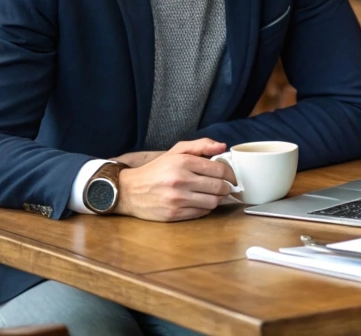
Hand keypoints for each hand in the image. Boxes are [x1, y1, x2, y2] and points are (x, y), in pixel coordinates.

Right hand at [114, 138, 234, 221]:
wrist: (130, 191)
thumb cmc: (156, 170)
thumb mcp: (176, 151)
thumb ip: (201, 145)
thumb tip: (222, 146)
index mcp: (183, 162)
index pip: (219, 169)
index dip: (230, 173)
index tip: (231, 176)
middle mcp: (181, 180)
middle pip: (219, 187)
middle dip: (226, 187)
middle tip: (225, 186)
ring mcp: (177, 199)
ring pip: (213, 202)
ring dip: (218, 199)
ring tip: (213, 194)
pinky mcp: (174, 214)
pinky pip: (202, 213)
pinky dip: (206, 208)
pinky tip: (201, 202)